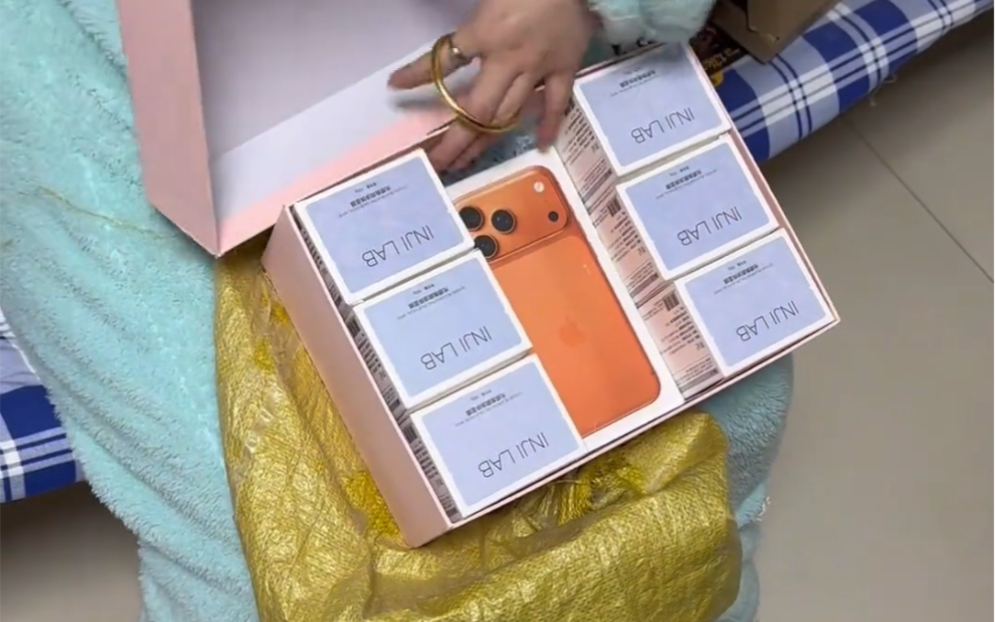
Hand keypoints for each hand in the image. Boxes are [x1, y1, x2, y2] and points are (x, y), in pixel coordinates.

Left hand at [388, 0, 597, 170]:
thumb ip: (469, 23)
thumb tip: (454, 38)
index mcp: (485, 32)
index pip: (444, 60)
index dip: (417, 74)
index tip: (396, 85)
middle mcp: (508, 59)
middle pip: (477, 110)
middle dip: (455, 140)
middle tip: (438, 163)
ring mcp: (538, 68)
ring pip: (509, 114)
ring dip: (485, 141)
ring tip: (466, 162)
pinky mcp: (565, 67)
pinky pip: (556, 102)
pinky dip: (548, 123)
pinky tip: (541, 143)